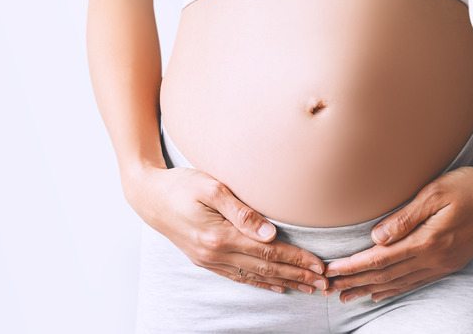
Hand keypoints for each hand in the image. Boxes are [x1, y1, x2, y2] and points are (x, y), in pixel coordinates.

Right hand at [122, 165, 329, 294]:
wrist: (148, 197)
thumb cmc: (180, 185)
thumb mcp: (210, 187)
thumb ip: (241, 210)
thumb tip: (269, 231)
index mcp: (219, 236)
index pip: (268, 251)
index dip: (296, 259)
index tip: (319, 264)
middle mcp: (215, 253)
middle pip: (266, 268)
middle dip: (298, 275)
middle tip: (324, 282)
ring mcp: (209, 260)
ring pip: (255, 276)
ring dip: (285, 282)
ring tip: (309, 288)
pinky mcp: (205, 260)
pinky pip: (239, 277)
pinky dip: (261, 283)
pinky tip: (277, 286)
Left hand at [323, 165, 472, 302]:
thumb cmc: (470, 186)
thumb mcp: (435, 193)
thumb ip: (405, 217)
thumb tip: (376, 237)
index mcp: (428, 241)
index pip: (380, 259)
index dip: (352, 267)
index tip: (330, 271)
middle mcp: (434, 259)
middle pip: (385, 276)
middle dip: (354, 283)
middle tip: (328, 290)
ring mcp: (443, 264)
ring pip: (398, 283)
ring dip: (370, 290)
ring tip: (346, 296)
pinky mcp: (450, 264)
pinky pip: (415, 282)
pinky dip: (394, 289)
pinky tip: (381, 293)